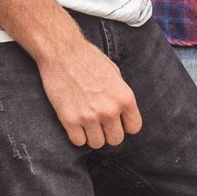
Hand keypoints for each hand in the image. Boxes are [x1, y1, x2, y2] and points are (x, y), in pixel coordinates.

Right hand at [33, 25, 141, 148]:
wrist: (62, 52)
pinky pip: (78, 142)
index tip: (116, 120)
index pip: (134, 127)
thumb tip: (122, 114)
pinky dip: (76, 135)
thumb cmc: (89, 59)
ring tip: (86, 122)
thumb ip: (120, 96)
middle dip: (108, 132)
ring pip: (97, 144)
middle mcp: (110, 110)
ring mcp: (90, 117)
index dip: (124, 125)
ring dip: (92, 135)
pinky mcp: (69, 120)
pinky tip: (74, 123)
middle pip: (116, 140)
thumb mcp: (115, 74)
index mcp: (125, 98)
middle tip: (99, 122)